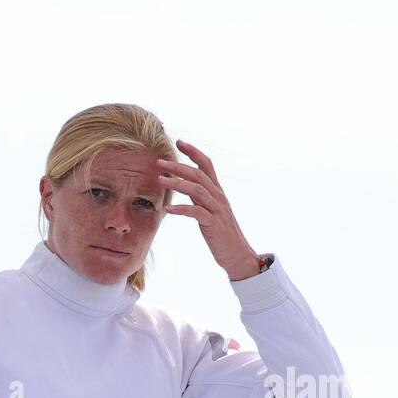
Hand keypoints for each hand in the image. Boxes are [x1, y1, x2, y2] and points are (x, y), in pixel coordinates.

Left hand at [157, 139, 259, 279]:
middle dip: (178, 166)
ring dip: (177, 183)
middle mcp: (218, 197)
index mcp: (218, 192)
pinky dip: (182, 209)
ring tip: (159, 180)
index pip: (207, 164)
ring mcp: (217, 210)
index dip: (193, 152)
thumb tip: (185, 186)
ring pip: (196, 189)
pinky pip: (196, 212)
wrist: (238, 255)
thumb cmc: (222, 234)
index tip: (179, 141)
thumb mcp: (212, 211)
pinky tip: (169, 209)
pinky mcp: (214, 224)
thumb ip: (201, 197)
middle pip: (198, 174)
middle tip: (159, 162)